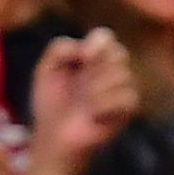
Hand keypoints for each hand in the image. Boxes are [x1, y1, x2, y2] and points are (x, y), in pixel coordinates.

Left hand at [26, 30, 140, 161]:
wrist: (53, 138)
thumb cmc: (51, 105)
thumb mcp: (46, 69)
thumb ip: (59, 47)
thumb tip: (84, 50)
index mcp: (92, 59)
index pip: (106, 37)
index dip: (97, 42)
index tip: (82, 58)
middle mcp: (110, 72)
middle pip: (119, 53)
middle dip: (97, 67)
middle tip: (81, 85)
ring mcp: (120, 91)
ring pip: (122, 75)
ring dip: (97, 89)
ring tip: (83, 105)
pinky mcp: (126, 112)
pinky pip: (127, 97)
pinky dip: (105, 105)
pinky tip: (92, 115)